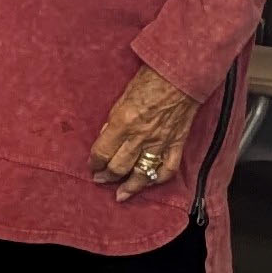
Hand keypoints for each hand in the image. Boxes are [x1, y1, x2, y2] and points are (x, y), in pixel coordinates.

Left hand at [90, 62, 199, 201]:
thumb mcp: (120, 100)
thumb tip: (106, 137)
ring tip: (121, 195)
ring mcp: (160, 142)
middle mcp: (139, 137)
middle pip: (119, 167)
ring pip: (142, 174)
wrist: (179, 77)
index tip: (92, 165)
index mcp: (122, 123)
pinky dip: (159, 179)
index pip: (102, 152)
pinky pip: (168, 169)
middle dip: (107, 177)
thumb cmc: (148, 82)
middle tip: (100, 180)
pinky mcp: (177, 144)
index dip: (94, 162)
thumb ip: (113, 122)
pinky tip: (150, 184)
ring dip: (130, 187)